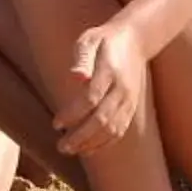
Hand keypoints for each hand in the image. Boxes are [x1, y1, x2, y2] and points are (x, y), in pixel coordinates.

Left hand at [55, 18, 146, 154]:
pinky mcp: (132, 107)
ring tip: (71, 150)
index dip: (73, 114)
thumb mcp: (89, 40)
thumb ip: (82, 58)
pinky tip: (89, 149)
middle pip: (102, 120)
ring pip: (113, 129)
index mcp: (110, 72)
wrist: (135, 40)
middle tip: (61, 146)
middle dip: (81, 136)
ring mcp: (129, 101)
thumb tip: (76, 77)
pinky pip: (120, 129)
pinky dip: (105, 142)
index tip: (56, 124)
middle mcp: (122, 90)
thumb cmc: (104, 40)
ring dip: (92, 143)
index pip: (91, 99)